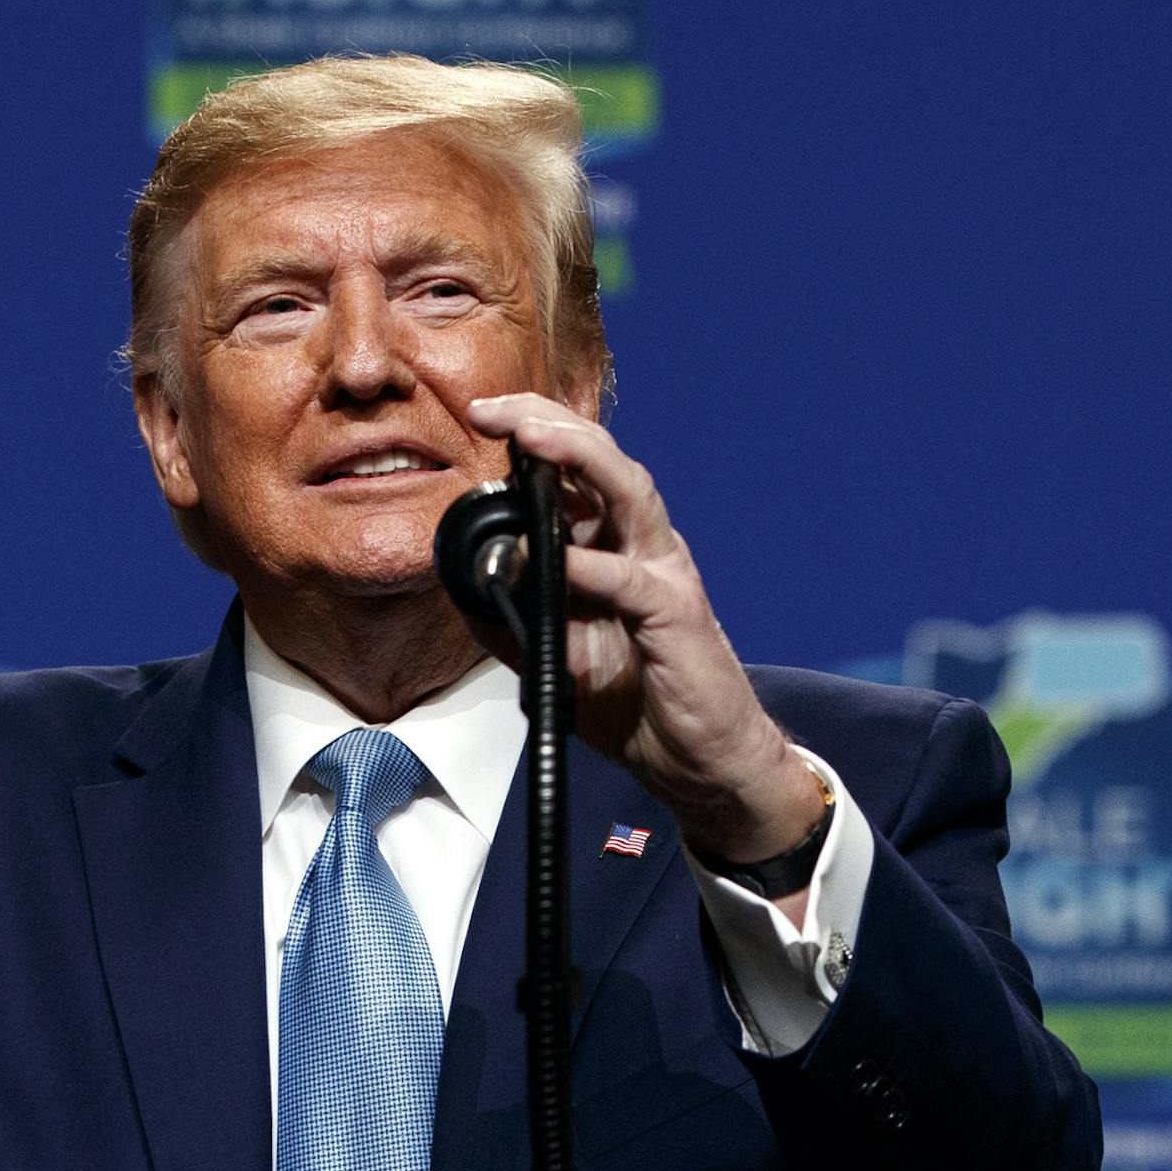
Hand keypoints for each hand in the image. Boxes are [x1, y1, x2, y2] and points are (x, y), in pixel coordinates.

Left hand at [463, 393, 826, 899]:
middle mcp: (644, 546)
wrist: (700, 761)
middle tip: (496, 409)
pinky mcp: (677, 615)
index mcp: (617, 547)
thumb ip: (518, 621)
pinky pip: (629, 579)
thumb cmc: (640, 704)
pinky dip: (587, 565)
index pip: (577, 470)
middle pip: (601, 459)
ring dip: (578, 459)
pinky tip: (549, 558)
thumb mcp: (561, 659)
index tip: (484, 414)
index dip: (534, 433)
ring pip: (627, 492)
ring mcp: (665, 574)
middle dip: (547, 424)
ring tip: (529, 440)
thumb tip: (471, 588)